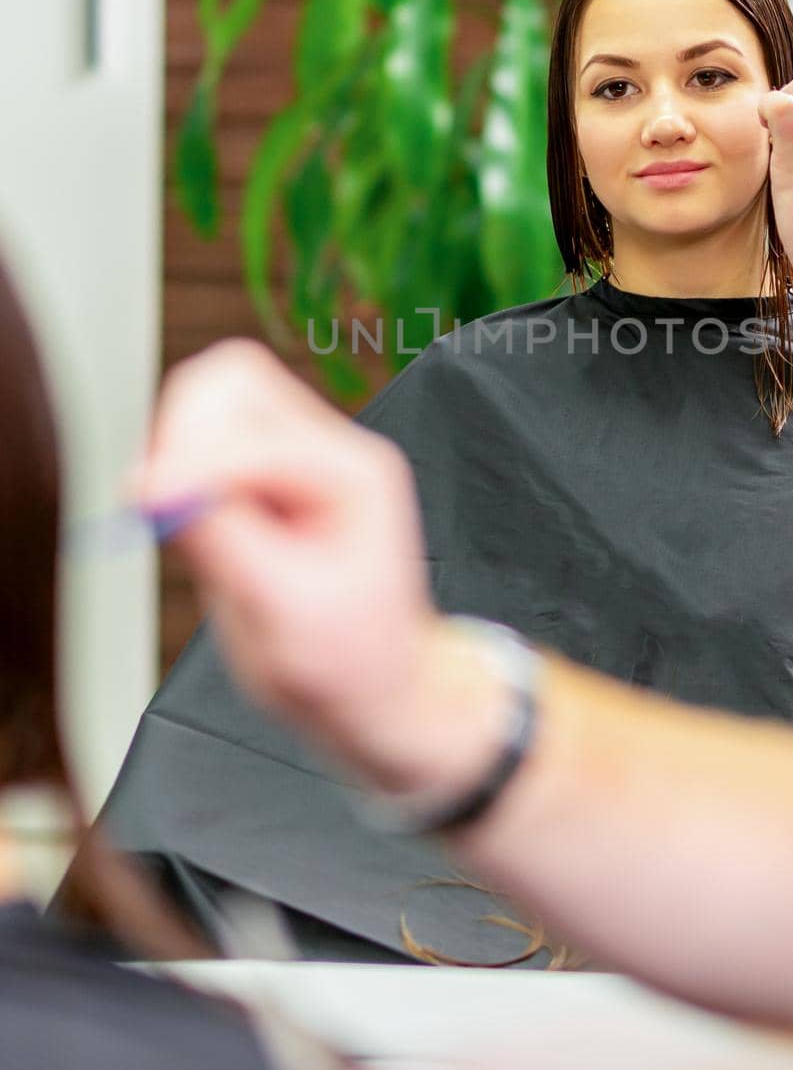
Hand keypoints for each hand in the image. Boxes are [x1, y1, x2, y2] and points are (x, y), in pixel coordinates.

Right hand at [135, 340, 440, 777]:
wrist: (374, 687)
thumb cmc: (346, 661)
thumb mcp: (281, 613)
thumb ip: (222, 541)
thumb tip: (155, 487)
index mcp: (356, 477)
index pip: (258, 436)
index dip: (192, 463)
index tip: (140, 501)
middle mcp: (332, 449)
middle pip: (234, 381)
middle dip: (182, 433)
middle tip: (158, 502)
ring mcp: (301, 454)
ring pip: (216, 399)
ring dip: (179, 447)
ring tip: (179, 517)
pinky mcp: (269, 471)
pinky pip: (209, 436)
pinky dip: (182, 468)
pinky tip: (192, 523)